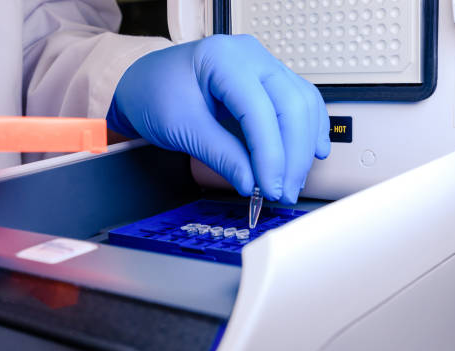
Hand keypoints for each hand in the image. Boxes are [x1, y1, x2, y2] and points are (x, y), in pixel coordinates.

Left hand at [107, 34, 330, 203]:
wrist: (143, 83)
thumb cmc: (153, 95)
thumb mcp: (181, 128)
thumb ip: (221, 155)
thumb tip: (252, 182)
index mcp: (222, 58)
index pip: (260, 110)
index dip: (270, 154)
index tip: (270, 188)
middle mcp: (249, 55)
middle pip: (291, 105)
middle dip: (292, 155)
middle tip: (283, 191)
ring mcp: (262, 65)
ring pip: (302, 104)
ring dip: (302, 147)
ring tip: (291, 181)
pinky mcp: (267, 80)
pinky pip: (299, 102)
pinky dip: (307, 129)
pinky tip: (310, 153)